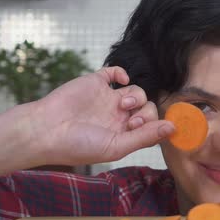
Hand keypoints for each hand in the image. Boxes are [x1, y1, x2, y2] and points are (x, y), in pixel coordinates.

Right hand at [28, 66, 173, 165]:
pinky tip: (121, 82)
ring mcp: (108, 98)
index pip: (151, 125)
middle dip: (146, 112)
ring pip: (137, 90)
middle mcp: (118, 116)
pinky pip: (116, 72)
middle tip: (131, 120)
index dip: (152, 124)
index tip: (138, 128)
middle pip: (147, 107)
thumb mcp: (116, 146)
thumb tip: (173, 128)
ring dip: (136, 96)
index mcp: (123, 134)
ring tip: (121, 105)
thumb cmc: (78, 145)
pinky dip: (123, 73)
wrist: (46, 130)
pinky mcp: (96, 82)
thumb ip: (145, 137)